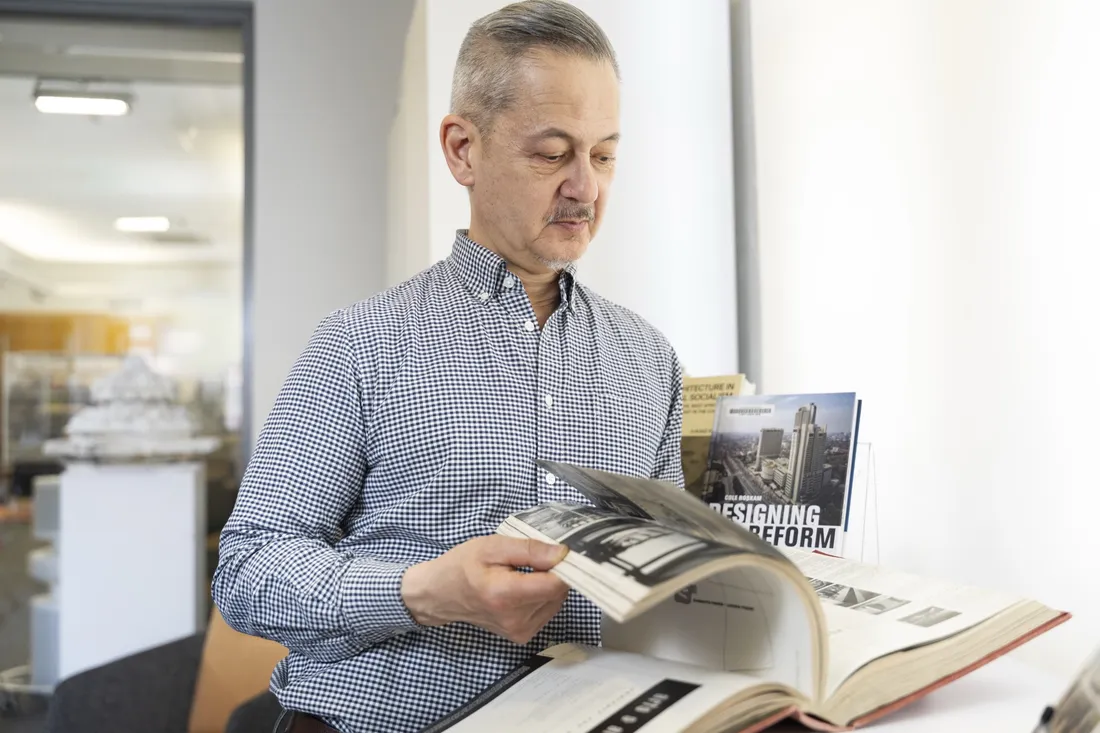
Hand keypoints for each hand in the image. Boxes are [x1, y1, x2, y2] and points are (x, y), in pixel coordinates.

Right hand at [401, 535, 570, 643]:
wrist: (441, 594)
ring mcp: (520, 632)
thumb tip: (563, 554)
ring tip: (523, 574)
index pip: (556, 585)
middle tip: (532, 559)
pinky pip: (548, 611)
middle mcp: (516, 619)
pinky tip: (523, 588)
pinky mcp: (522, 636)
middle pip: (559, 593)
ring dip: (548, 585)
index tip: (558, 551)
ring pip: (556, 602)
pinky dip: (542, 597)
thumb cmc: (463, 565)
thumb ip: (530, 550)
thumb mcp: (492, 546)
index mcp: (506, 595)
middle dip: (553, 573)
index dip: (563, 566)